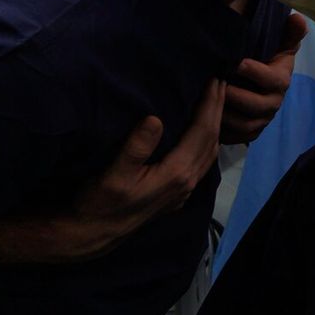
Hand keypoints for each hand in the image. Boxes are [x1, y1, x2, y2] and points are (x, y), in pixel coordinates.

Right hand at [30, 80, 226, 261]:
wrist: (93, 234)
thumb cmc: (99, 202)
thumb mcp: (113, 174)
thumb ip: (136, 148)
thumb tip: (155, 119)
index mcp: (177, 173)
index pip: (203, 132)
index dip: (211, 105)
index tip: (216, 80)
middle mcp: (187, 182)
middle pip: (212, 140)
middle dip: (218, 110)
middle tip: (221, 82)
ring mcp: (184, 189)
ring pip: (209, 152)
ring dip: (215, 125)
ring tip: (215, 102)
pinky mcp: (177, 193)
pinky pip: (202, 161)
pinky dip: (207, 141)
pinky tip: (202, 133)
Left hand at [221, 12, 306, 143]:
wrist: (257, 80)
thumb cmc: (264, 56)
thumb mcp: (278, 42)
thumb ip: (288, 31)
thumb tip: (297, 18)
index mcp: (281, 80)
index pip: (273, 79)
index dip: (255, 72)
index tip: (236, 63)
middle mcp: (274, 102)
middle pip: (258, 106)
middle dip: (236, 96)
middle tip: (215, 84)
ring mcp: (262, 120)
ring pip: (246, 125)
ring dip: (227, 115)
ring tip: (207, 102)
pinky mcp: (250, 132)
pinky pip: (237, 137)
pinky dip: (223, 131)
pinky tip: (208, 119)